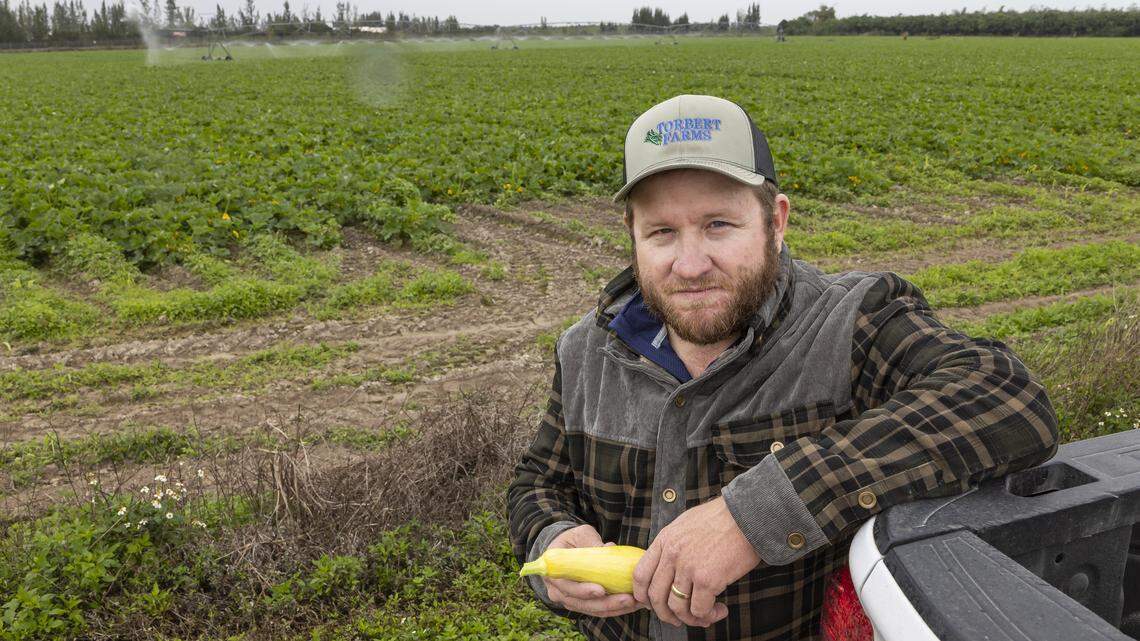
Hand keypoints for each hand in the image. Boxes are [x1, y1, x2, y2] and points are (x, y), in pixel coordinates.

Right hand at [542, 524, 646, 617]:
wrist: (567, 548)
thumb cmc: (573, 539)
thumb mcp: (580, 534)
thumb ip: (591, 541)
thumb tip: (608, 548)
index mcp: (553, 573)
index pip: (566, 586)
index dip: (583, 590)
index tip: (601, 590)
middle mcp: (557, 591)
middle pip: (581, 603)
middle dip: (606, 603)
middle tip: (626, 599)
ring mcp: (569, 600)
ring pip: (592, 610)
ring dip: (614, 609)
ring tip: (634, 603)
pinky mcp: (582, 604)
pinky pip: (598, 611)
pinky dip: (615, 609)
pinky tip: (631, 605)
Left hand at [632, 497, 758, 627]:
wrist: (747, 516)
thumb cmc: (723, 519)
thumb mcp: (686, 524)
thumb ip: (674, 545)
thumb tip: (670, 567)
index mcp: (665, 540)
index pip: (640, 574)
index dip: (642, 595)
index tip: (652, 604)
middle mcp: (672, 554)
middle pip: (656, 596)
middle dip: (665, 614)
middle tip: (678, 619)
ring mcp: (688, 567)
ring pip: (677, 607)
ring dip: (690, 619)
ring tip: (705, 617)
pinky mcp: (707, 579)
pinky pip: (699, 610)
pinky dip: (709, 616)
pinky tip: (720, 610)